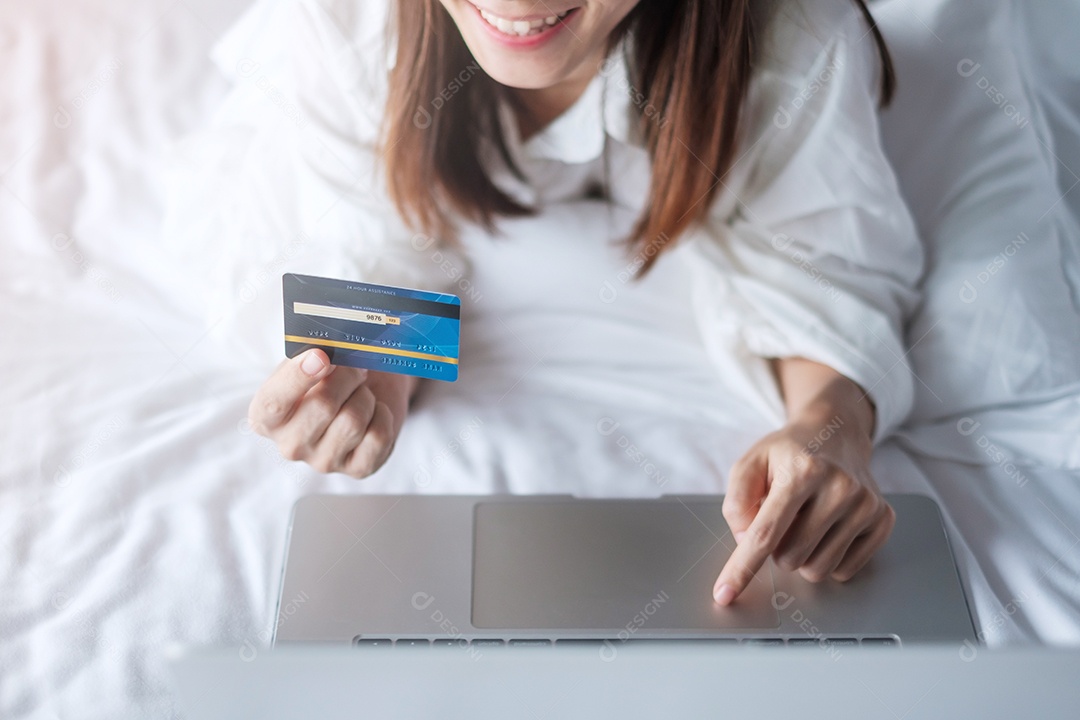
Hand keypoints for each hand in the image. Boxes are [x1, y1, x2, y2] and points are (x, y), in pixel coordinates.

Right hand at [248, 349, 416, 477]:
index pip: (273, 403)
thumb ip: (309, 356)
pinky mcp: (357, 469)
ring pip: (352, 422)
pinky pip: (378, 437)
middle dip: (346, 378)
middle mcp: (290, 446)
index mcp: (266, 418)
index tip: (322, 355)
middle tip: (355, 367)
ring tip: (362, 391)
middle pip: (322, 407)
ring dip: (364, 397)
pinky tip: (375, 411)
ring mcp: (324, 462)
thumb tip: (326, 352)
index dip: (298, 377)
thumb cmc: (330, 375)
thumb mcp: (311, 360)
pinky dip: (383, 415)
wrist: (366, 391)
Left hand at [712, 416, 894, 604]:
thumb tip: (746, 543)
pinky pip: (845, 571)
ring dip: (802, 555)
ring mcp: (866, 505)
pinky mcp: (883, 519)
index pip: (766, 534)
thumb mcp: (749, 464)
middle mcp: (840, 487)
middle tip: (785, 517)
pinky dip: (828, 557)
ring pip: (818, 570)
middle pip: (790, 558)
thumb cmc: (788, 453)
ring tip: (806, 521)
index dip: (742, 568)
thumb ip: (736, 502)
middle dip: (778, 547)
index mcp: (802, 472)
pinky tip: (829, 528)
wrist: (835, 433)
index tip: (724, 595)